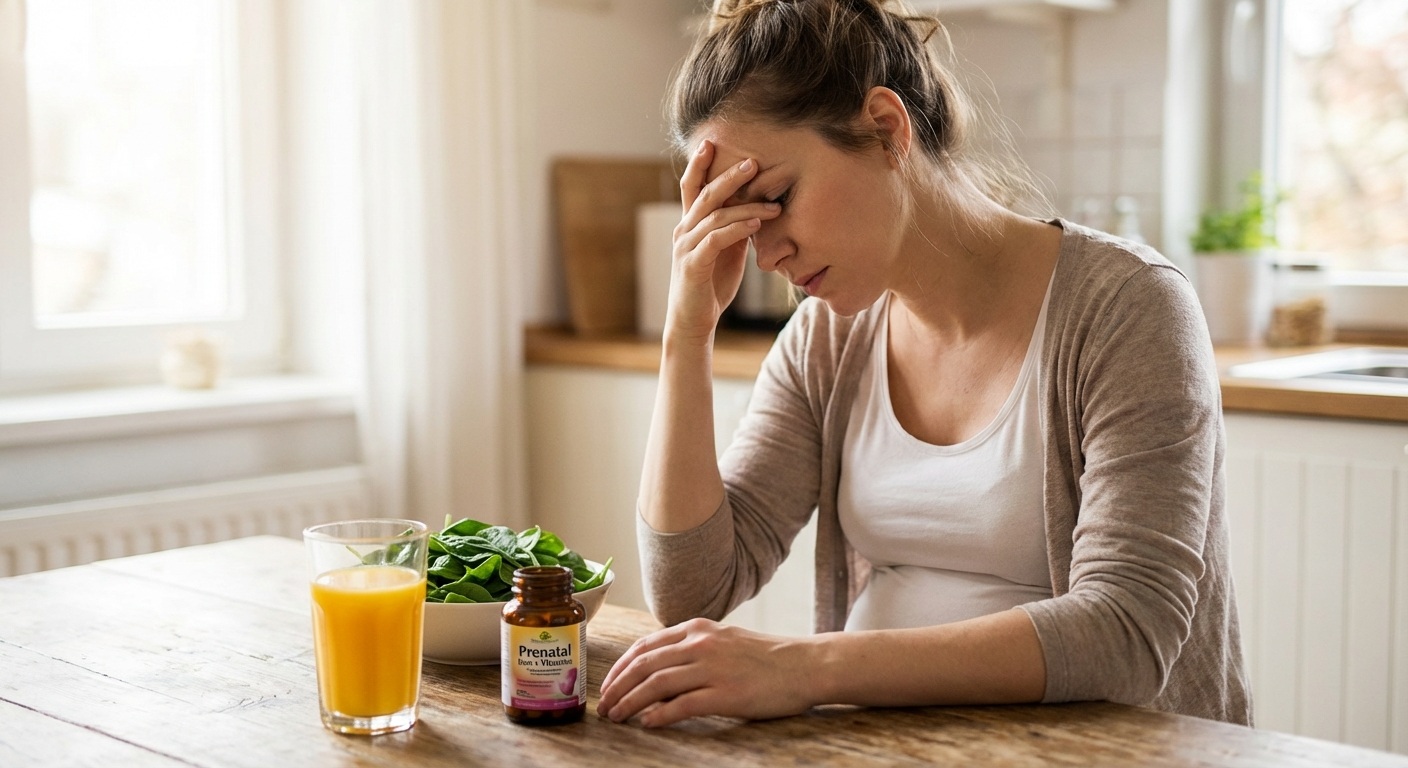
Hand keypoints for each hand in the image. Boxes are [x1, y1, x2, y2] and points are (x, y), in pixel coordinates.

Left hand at [597, 618, 817, 727]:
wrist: (806, 665)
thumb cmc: (766, 656)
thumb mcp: (724, 639)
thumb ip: (692, 648)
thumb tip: (657, 669)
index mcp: (698, 629)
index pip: (645, 646)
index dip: (620, 667)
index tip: (608, 685)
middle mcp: (701, 644)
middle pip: (644, 665)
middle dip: (617, 688)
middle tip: (604, 707)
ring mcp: (713, 669)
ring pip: (656, 685)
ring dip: (631, 703)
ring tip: (618, 717)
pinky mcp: (726, 694)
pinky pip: (682, 706)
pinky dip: (659, 716)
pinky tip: (647, 725)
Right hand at [666, 141, 782, 342]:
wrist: (693, 322)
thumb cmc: (711, 286)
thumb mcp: (725, 252)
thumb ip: (733, 229)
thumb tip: (755, 208)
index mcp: (689, 225)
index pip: (691, 187)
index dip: (699, 165)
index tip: (711, 143)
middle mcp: (683, 232)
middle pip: (704, 195)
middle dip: (729, 177)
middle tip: (753, 162)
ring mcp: (686, 248)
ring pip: (715, 216)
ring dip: (746, 207)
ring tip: (773, 204)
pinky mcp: (693, 265)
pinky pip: (716, 240)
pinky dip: (738, 229)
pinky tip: (757, 224)